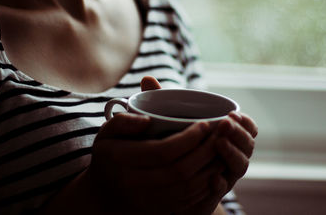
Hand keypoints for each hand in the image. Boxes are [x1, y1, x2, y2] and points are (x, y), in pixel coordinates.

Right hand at [87, 76, 223, 213]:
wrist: (103, 195)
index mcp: (120, 160)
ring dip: (210, 168)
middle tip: (220, 134)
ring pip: (188, 188)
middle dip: (205, 152)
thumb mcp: (106, 133)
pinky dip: (206, 184)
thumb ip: (123, 121)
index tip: (204, 124)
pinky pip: (189, 200)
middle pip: (179, 171)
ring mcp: (147, 201)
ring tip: (222, 148)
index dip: (188, 139)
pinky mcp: (159, 211)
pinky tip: (214, 168)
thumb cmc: (109, 157)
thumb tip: (148, 120)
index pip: (162, 151)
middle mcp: (133, 184)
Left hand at [177, 112, 257, 214]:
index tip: (232, 113)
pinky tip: (214, 178)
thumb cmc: (180, 152)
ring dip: (231, 153)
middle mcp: (232, 158)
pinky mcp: (212, 195)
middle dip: (237, 133)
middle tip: (225, 124)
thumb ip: (183, 113)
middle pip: (247, 146)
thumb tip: (156, 85)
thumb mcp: (184, 129)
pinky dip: (219, 183)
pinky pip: (220, 190)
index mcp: (232, 140)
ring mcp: (225, 176)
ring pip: (239, 166)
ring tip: (220, 142)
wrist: (174, 189)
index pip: (249, 129)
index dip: (245, 122)